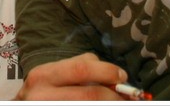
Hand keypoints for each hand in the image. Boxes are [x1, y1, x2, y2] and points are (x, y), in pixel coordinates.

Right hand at [14, 53, 129, 100]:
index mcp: (44, 76)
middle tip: (127, 98)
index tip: (122, 77)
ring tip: (118, 102)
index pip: (82, 68)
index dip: (108, 72)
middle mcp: (43, 96)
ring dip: (109, 104)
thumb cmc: (42, 93)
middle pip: (90, 95)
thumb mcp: (52, 76)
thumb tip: (116, 77)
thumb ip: (79, 69)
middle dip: (114, 97)